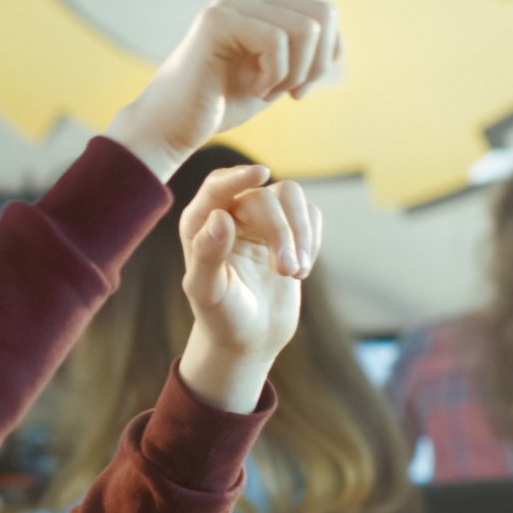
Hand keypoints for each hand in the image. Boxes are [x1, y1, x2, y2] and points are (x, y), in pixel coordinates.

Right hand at [108, 0, 399, 180]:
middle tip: (296, 93)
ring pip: (307, 28)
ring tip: (273, 92)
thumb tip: (337, 41)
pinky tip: (257, 88)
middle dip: (321, 61)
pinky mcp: (218, 20)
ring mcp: (232, 1)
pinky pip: (279, 42)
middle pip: (324, 12)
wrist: (175, 124)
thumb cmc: (223, 102)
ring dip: (299, 72)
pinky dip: (277, 75)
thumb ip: (306, 53)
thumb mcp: (279, 76)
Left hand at [175, 163, 321, 412]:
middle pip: (265, 197)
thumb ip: (207, 255)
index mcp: (200, 223)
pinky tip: (301, 270)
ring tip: (296, 272)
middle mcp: (230, 213)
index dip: (239, 177)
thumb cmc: (222, 317)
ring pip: (291, 196)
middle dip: (282, 233)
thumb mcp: (208, 292)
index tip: (261, 174)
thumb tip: (220, 217)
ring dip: (301, 232)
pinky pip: (310, 213)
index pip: (218, 186)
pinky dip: (312, 239)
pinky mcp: (289, 230)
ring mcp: (261, 220)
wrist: (250, 337)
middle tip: (289, 272)